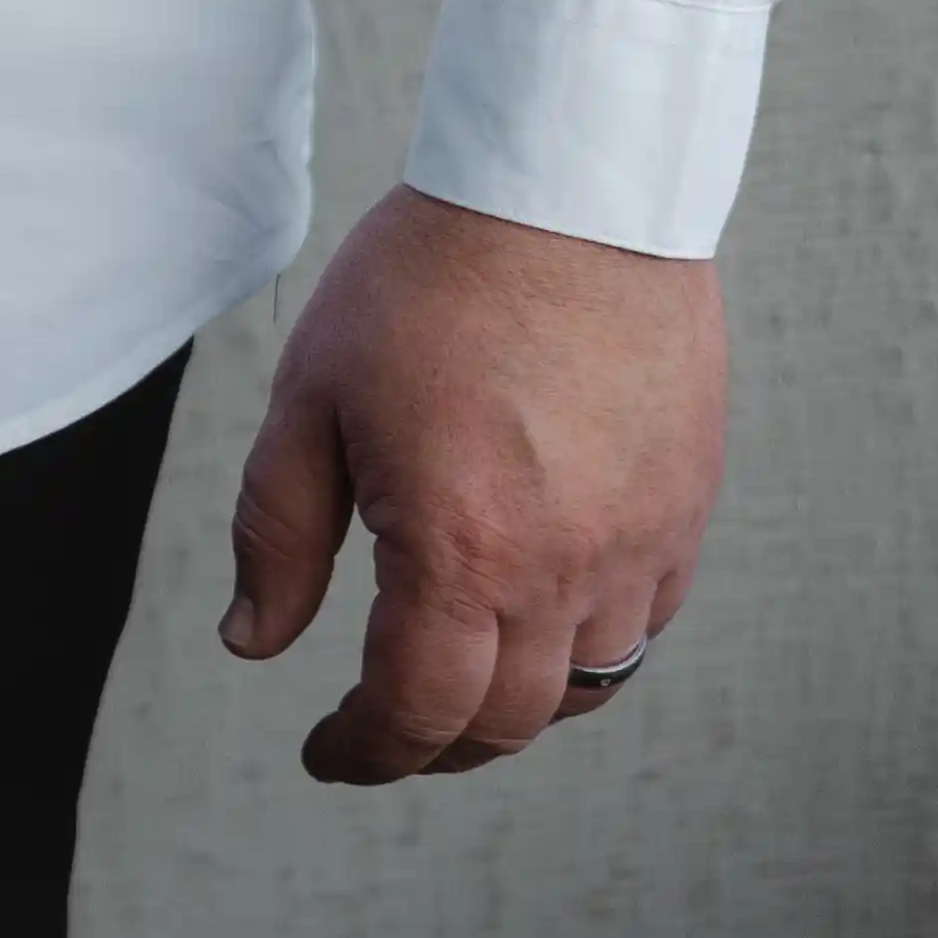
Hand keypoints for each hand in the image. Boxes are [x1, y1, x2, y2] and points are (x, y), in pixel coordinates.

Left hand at [220, 182, 724, 782]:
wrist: (568, 186)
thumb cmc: (436, 274)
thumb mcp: (313, 394)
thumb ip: (276, 531)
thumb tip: (253, 639)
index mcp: (460, 552)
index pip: (417, 712)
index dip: (366, 751)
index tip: (331, 751)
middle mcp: (562, 570)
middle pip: (504, 721)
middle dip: (435, 744)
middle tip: (387, 729)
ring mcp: (639, 544)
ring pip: (585, 686)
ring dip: (517, 706)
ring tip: (464, 683)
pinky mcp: (684, 507)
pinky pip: (645, 623)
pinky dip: (591, 648)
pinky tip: (548, 613)